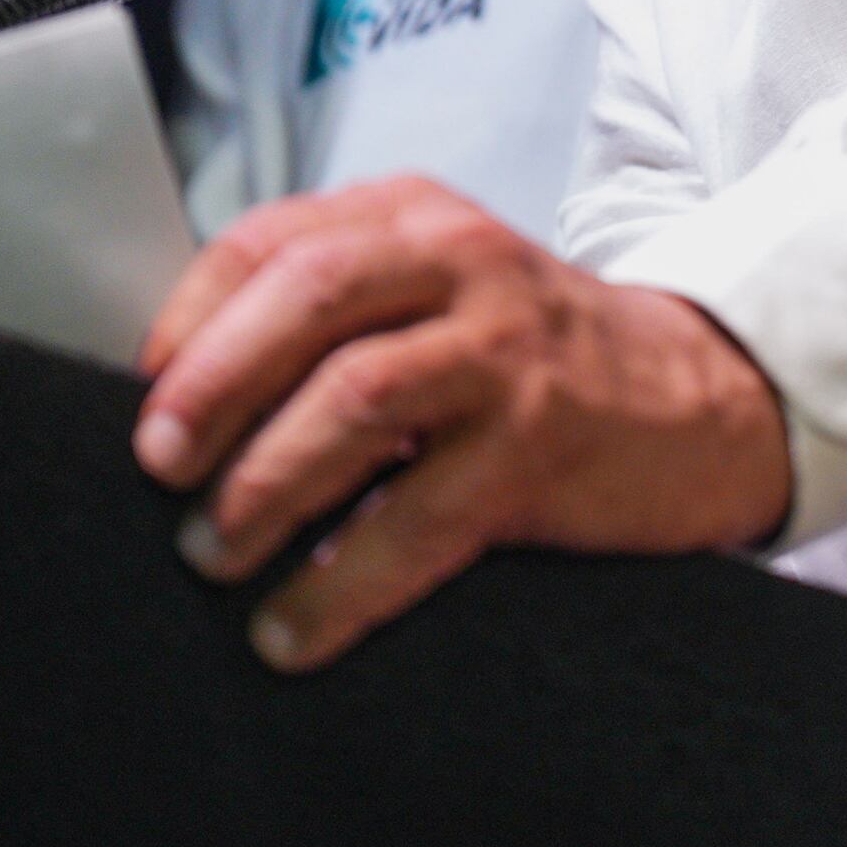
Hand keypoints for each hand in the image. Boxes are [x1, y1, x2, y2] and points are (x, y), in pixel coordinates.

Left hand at [131, 176, 793, 669]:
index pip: (269, 242)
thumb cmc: (542, 356)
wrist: (702, 398)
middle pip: (306, 300)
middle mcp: (460, 264)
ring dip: (263, 486)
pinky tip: (294, 626)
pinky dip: (340, 583)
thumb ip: (338, 310)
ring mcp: (506, 352)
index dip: (191, 320)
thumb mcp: (442, 291)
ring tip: (212, 554)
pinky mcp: (539, 445)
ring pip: (354, 400)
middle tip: (158, 468)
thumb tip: (183, 401)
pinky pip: (417, 519)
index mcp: (414, 220)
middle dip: (213, 388)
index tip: (144, 394)